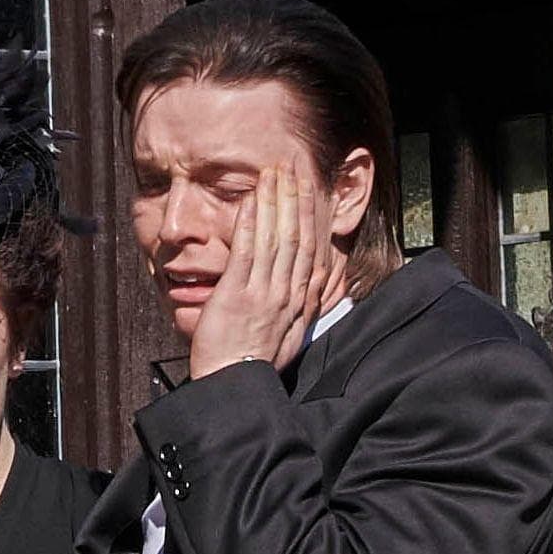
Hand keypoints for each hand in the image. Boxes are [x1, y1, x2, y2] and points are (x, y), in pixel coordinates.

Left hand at [188, 163, 329, 379]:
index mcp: (299, 302)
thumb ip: (301, 307)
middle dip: (294, 199)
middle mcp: (287, 294)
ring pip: (274, 240)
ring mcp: (263, 294)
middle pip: (296, 237)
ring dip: (273, 203)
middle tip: (291, 167)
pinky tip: (250, 202)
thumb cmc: (256, 364)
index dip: (309, 216)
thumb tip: (316, 286)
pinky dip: (250, 225)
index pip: (310, 250)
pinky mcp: (237, 296)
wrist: (235, 385)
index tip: (307, 190)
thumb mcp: (291, 336)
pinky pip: (246, 254)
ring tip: (271, 174)